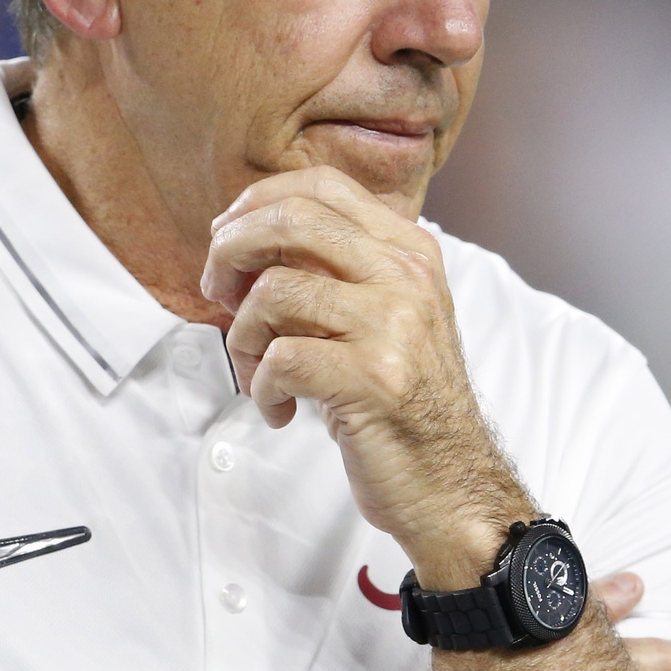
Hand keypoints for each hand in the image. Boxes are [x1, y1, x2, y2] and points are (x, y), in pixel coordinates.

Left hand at [202, 167, 526, 585]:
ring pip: (273, 292)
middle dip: (229, 254)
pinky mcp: (374, 378)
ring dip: (242, 338)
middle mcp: (406, 276)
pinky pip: (279, 359)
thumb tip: (243, 239)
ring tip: (256, 374)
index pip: (320, 185)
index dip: (256, 204)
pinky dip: (261, 388)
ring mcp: (394, 325)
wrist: (453, 484)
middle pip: (289, 221)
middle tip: (217, 295)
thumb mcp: (384, 317)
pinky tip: (279, 409)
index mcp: (408, 250)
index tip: (227, 241)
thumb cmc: (403, 404)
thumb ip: (334, 271)